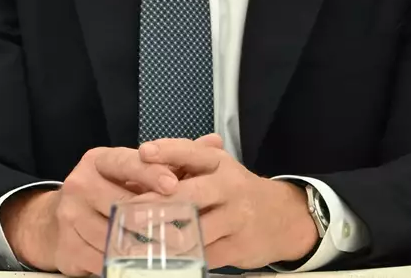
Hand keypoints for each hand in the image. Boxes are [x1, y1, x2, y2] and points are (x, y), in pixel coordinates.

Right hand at [2, 147, 180, 275]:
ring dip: (143, 250)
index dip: (149, 173)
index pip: (124, 163)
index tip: (172, 185)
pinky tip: (142, 267)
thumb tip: (202, 163)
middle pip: (121, 204)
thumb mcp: (124, 176)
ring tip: (169, 256)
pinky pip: (103, 259)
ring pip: (114, 236)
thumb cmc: (103, 195)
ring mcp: (71, 215)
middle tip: (183, 236)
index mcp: (98, 162)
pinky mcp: (68, 244)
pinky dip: (126, 266)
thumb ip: (155, 172)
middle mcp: (79, 184)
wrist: (53, 220)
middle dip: (154, 221)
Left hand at [137, 137, 317, 268]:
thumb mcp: (214, 168)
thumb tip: (142, 157)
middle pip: (189, 195)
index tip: (142, 153)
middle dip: (155, 204)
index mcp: (218, 164)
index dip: (166, 152)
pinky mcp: (239, 248)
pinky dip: (181, 258)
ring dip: (163, 237)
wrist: (285, 218)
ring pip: (194, 230)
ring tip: (133, 240)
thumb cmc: (234, 189)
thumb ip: (182, 162)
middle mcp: (230, 188)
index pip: (191, 152)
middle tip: (125, 211)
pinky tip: (161, 259)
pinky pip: (204, 255)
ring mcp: (237, 219)